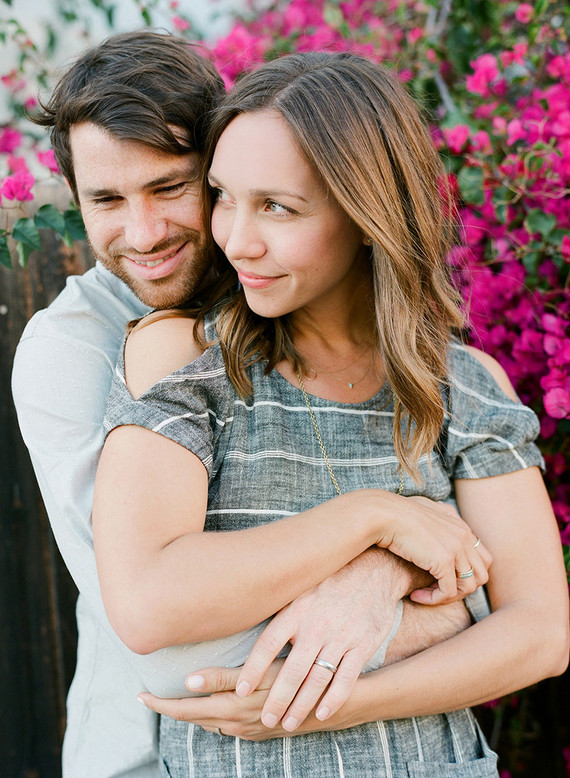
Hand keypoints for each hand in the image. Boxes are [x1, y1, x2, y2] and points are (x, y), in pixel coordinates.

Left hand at [137, 662, 304, 740]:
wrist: (328, 702)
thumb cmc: (295, 679)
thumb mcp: (258, 674)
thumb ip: (222, 677)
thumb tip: (188, 679)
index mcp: (230, 709)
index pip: (184, 710)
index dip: (160, 704)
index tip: (140, 696)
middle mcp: (235, 724)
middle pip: (192, 718)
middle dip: (170, 708)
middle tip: (150, 695)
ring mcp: (246, 730)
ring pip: (208, 722)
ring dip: (190, 711)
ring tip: (176, 696)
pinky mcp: (257, 730)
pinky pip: (224, 724)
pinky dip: (209, 714)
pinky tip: (211, 702)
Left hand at [233, 548, 407, 731]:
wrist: (374, 570)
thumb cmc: (330, 582)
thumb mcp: (302, 588)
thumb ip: (281, 613)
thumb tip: (248, 628)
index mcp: (296, 610)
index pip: (267, 643)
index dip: (252, 669)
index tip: (239, 690)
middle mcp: (316, 625)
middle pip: (291, 670)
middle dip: (276, 699)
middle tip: (265, 719)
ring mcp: (340, 637)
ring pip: (317, 679)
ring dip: (301, 705)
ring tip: (289, 723)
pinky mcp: (362, 645)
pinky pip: (346, 678)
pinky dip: (334, 699)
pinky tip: (322, 714)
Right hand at [376, 495, 491, 603]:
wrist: (384, 514)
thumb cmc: (396, 514)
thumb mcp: (426, 511)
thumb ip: (443, 517)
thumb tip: (448, 523)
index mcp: (462, 527)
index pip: (482, 559)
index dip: (466, 574)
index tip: (441, 577)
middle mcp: (464, 536)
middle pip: (481, 575)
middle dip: (461, 588)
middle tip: (437, 590)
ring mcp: (456, 548)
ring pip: (469, 587)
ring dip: (448, 597)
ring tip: (425, 595)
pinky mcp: (443, 560)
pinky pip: (448, 591)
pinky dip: (434, 600)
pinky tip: (416, 596)